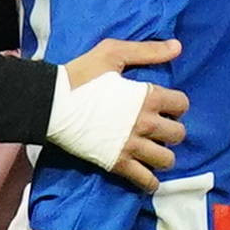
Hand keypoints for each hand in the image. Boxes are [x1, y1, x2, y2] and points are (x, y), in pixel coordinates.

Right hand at [47, 36, 186, 186]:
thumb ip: (147, 51)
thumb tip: (178, 47)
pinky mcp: (116, 162)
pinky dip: (150, 182)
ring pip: (166, 159)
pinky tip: (147, 177)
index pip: (181, 104)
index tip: (163, 105)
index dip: (175, 104)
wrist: (48, 102)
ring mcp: (131, 145)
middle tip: (156, 128)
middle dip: (170, 130)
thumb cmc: (79, 75)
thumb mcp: (112, 54)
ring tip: (151, 150)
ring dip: (162, 155)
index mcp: (147, 96)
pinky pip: (145, 181)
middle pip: (178, 134)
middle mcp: (145, 123)